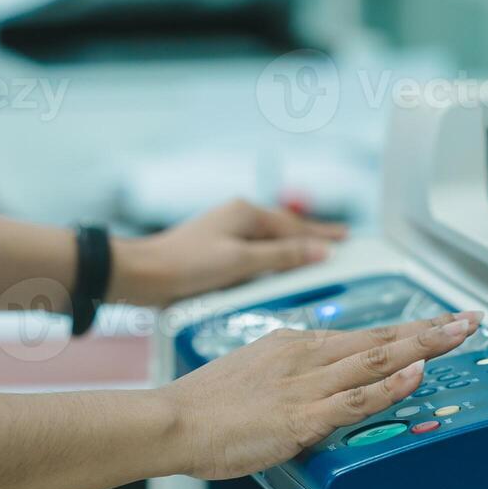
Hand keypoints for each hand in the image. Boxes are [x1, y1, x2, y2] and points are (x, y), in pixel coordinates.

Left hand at [111, 199, 347, 306]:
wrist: (141, 274)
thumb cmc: (187, 266)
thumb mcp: (241, 261)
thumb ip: (281, 257)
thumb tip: (319, 251)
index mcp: (246, 214)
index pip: (295, 227)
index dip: (322, 235)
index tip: (346, 239)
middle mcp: (238, 217)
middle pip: (285, 228)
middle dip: (312, 235)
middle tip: (339, 238)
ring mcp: (226, 231)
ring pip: (270, 238)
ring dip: (293, 244)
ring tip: (314, 250)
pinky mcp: (216, 248)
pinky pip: (256, 248)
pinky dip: (274, 254)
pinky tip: (276, 263)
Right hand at [161, 312, 481, 480]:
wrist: (171, 420)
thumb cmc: (204, 407)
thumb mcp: (253, 375)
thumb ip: (289, 378)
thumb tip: (315, 387)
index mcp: (296, 345)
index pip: (365, 335)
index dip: (409, 331)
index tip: (441, 324)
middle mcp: (307, 356)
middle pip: (382, 339)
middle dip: (432, 330)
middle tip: (472, 320)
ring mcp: (306, 385)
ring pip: (377, 359)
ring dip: (424, 346)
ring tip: (460, 335)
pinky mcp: (301, 416)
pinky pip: (354, 399)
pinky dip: (389, 386)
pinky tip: (417, 375)